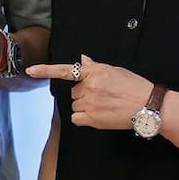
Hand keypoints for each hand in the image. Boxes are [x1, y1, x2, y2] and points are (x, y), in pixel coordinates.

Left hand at [27, 54, 151, 129]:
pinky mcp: (92, 119)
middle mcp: (89, 86)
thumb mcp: (115, 70)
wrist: (148, 105)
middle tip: (103, 96)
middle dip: (84, 93)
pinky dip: (84, 118)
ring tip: (104, 105)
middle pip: (74, 92)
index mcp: (95, 72)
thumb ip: (94, 67)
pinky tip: (98, 115)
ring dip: (85, 106)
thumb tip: (81, 60)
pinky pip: (76, 118)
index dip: (45, 70)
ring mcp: (90, 103)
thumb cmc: (134, 86)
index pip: (66, 70)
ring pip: (75, 105)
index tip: (30, 71)